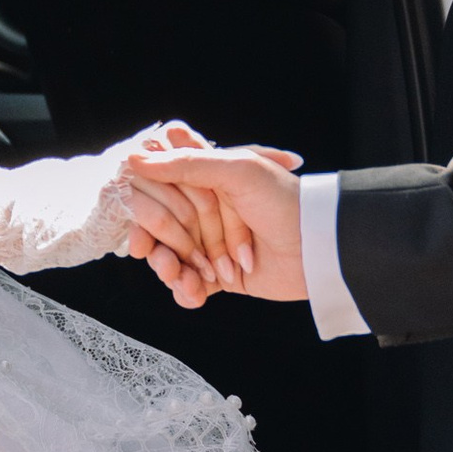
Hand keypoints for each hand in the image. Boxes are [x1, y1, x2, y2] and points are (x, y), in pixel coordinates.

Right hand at [123, 144, 307, 307]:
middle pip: (160, 229)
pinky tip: (195, 293)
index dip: (146, 207)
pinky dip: (186, 291)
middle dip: (159, 245)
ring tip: (183, 279)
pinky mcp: (220, 276)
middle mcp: (206, 211)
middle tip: (163, 258)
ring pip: (170, 259)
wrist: (317, 249)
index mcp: (208, 181)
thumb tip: (136, 158)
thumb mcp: (238, 170)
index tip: (135, 220)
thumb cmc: (284, 202)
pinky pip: (189, 286)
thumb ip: (187, 163)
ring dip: (170, 271)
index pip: (160, 191)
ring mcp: (211, 244)